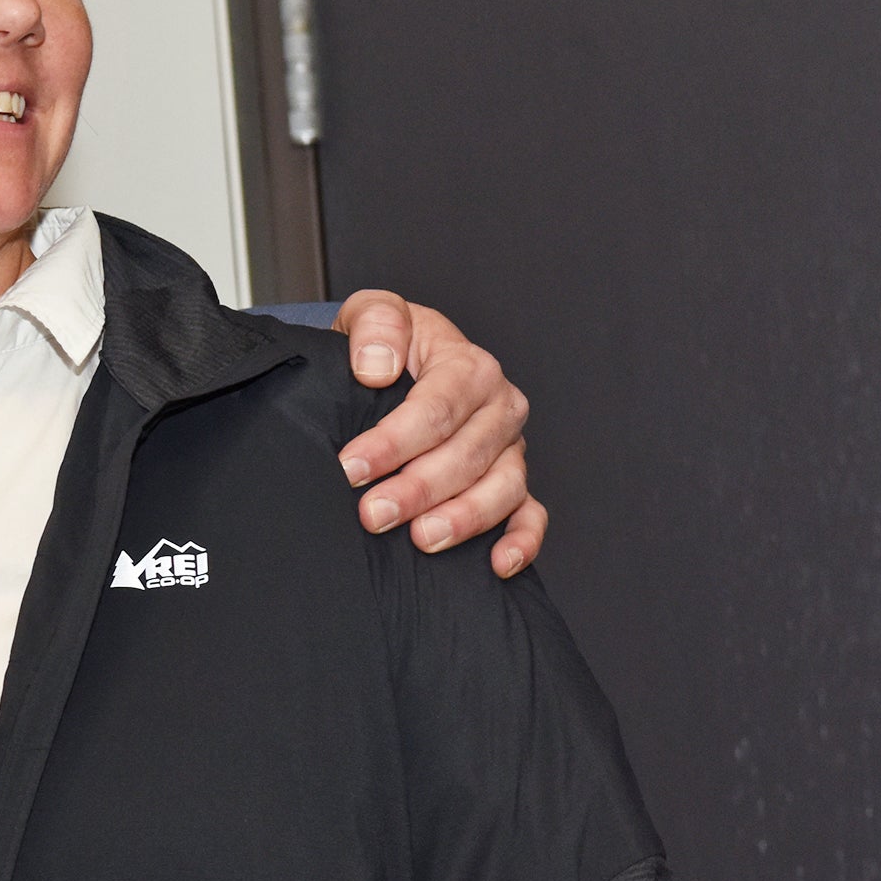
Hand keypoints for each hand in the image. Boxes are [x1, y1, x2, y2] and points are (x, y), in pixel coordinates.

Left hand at [328, 292, 543, 575]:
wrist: (392, 366)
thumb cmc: (384, 344)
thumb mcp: (371, 315)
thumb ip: (376, 324)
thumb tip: (377, 366)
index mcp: (468, 365)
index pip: (437, 406)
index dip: (394, 440)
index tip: (351, 466)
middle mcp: (498, 407)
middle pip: (467, 453)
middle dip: (419, 488)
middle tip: (372, 514)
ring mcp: (508, 448)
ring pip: (502, 487)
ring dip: (464, 517)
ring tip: (422, 539)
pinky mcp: (511, 481)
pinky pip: (530, 514)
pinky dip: (522, 540)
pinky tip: (498, 565)